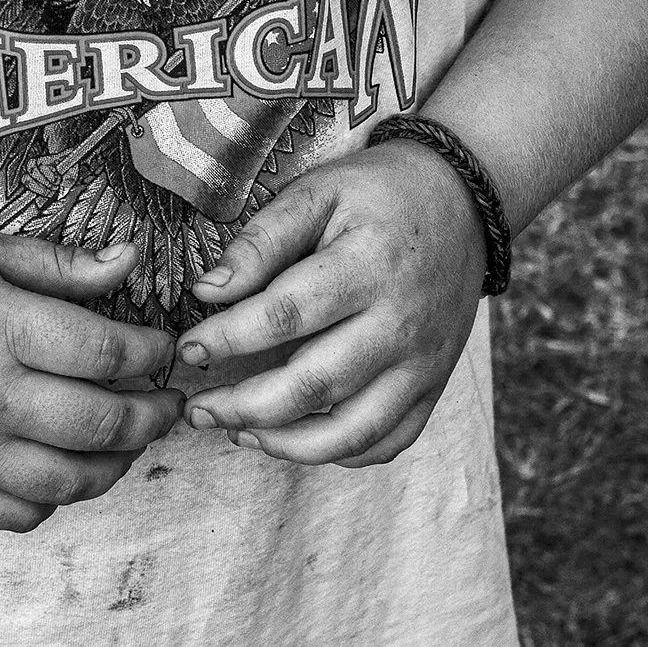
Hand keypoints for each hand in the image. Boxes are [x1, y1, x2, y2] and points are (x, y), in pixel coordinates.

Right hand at [0, 233, 182, 531]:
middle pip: (100, 422)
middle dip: (153, 414)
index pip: (106, 352)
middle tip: (171, 401)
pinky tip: (69, 466)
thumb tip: (130, 260)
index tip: (165, 348)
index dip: (151, 353)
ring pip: (71, 479)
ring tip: (134, 438)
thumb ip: (58, 264)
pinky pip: (23, 513)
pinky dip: (59, 498)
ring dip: (119, 462)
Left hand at [172, 143, 485, 465]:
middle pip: (315, 384)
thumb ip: (263, 241)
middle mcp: (399, 324)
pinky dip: (338, 456)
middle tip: (197, 408)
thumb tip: (209, 291)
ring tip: (238, 433)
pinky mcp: (433, 387)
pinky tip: (294, 440)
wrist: (460, 203)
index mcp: (366, 266)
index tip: (188, 347)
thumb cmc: (377, 194)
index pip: (286, 314)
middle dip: (246, 405)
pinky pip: (386, 442)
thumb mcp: (318, 192)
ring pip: (352, 432)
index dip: (230, 337)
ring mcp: (422, 364)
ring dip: (286, 444)